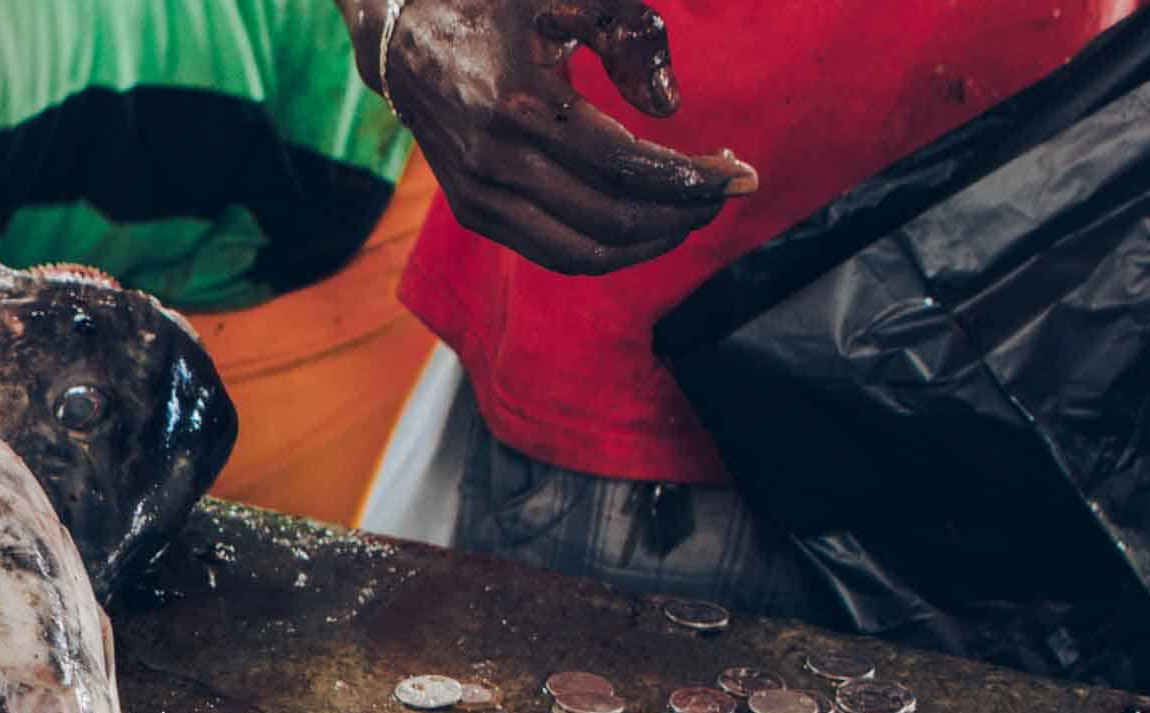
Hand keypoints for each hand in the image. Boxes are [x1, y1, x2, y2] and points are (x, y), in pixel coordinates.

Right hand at [340, 0, 759, 274]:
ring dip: (652, 240)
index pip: (626, 165)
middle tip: (724, 191)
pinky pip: (553, 252)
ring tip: (690, 212)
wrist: (406, 39)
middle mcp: (495, 159)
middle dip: (684, 211)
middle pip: (613, 215)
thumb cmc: (497, 8)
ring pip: (585, 249)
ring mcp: (479, 193)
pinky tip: (643, 222)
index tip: (743, 175)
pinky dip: (608, 250)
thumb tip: (667, 108)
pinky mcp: (473, 211)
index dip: (693, 179)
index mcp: (520, 102)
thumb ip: (629, 36)